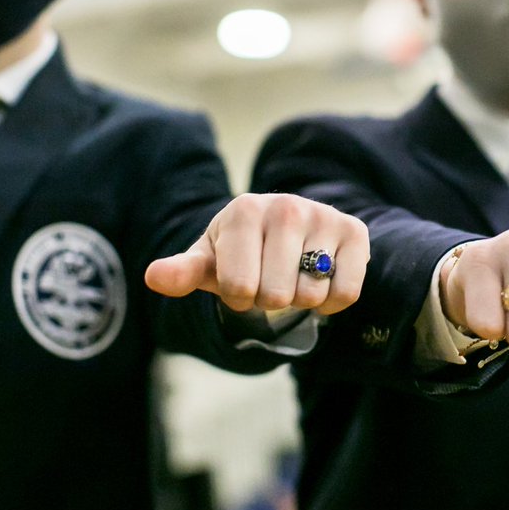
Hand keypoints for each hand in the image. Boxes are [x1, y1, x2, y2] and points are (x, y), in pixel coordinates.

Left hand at [145, 193, 369, 314]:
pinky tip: (320, 281)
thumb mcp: (209, 261)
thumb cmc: (239, 251)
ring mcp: (324, 216)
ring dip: (301, 300)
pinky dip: (331, 302)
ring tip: (294, 276)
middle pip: (277, 295)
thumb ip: (182, 272)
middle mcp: (287, 206)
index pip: (239, 287)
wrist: (283, 229)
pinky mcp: (355, 232)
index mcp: (244, 210)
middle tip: (270, 279)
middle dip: (270, 300)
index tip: (241, 279)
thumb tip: (154, 277)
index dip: (238, 297)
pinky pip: (345, 292)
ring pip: (311, 295)